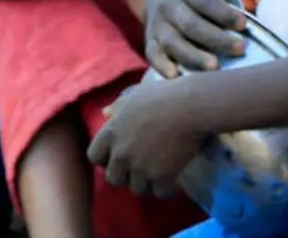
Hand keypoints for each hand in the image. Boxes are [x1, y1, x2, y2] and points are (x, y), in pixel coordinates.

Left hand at [87, 78, 204, 197]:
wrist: (193, 106)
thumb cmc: (165, 95)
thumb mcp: (135, 95)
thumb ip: (118, 107)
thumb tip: (106, 113)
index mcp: (111, 133)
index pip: (95, 157)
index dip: (106, 159)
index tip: (120, 156)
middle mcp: (121, 153)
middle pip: (114, 178)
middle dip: (126, 176)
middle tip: (142, 169)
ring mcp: (141, 166)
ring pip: (138, 189)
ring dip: (148, 184)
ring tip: (160, 176)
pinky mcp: (162, 176)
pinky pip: (160, 193)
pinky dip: (168, 189)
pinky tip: (175, 182)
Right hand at [144, 0, 256, 76]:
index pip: (204, 0)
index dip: (223, 13)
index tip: (243, 24)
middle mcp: (169, 5)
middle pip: (191, 25)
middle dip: (216, 39)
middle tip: (239, 49)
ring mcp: (157, 24)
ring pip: (173, 42)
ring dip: (193, 56)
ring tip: (215, 68)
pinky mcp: (150, 39)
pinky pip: (153, 54)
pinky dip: (162, 66)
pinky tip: (176, 76)